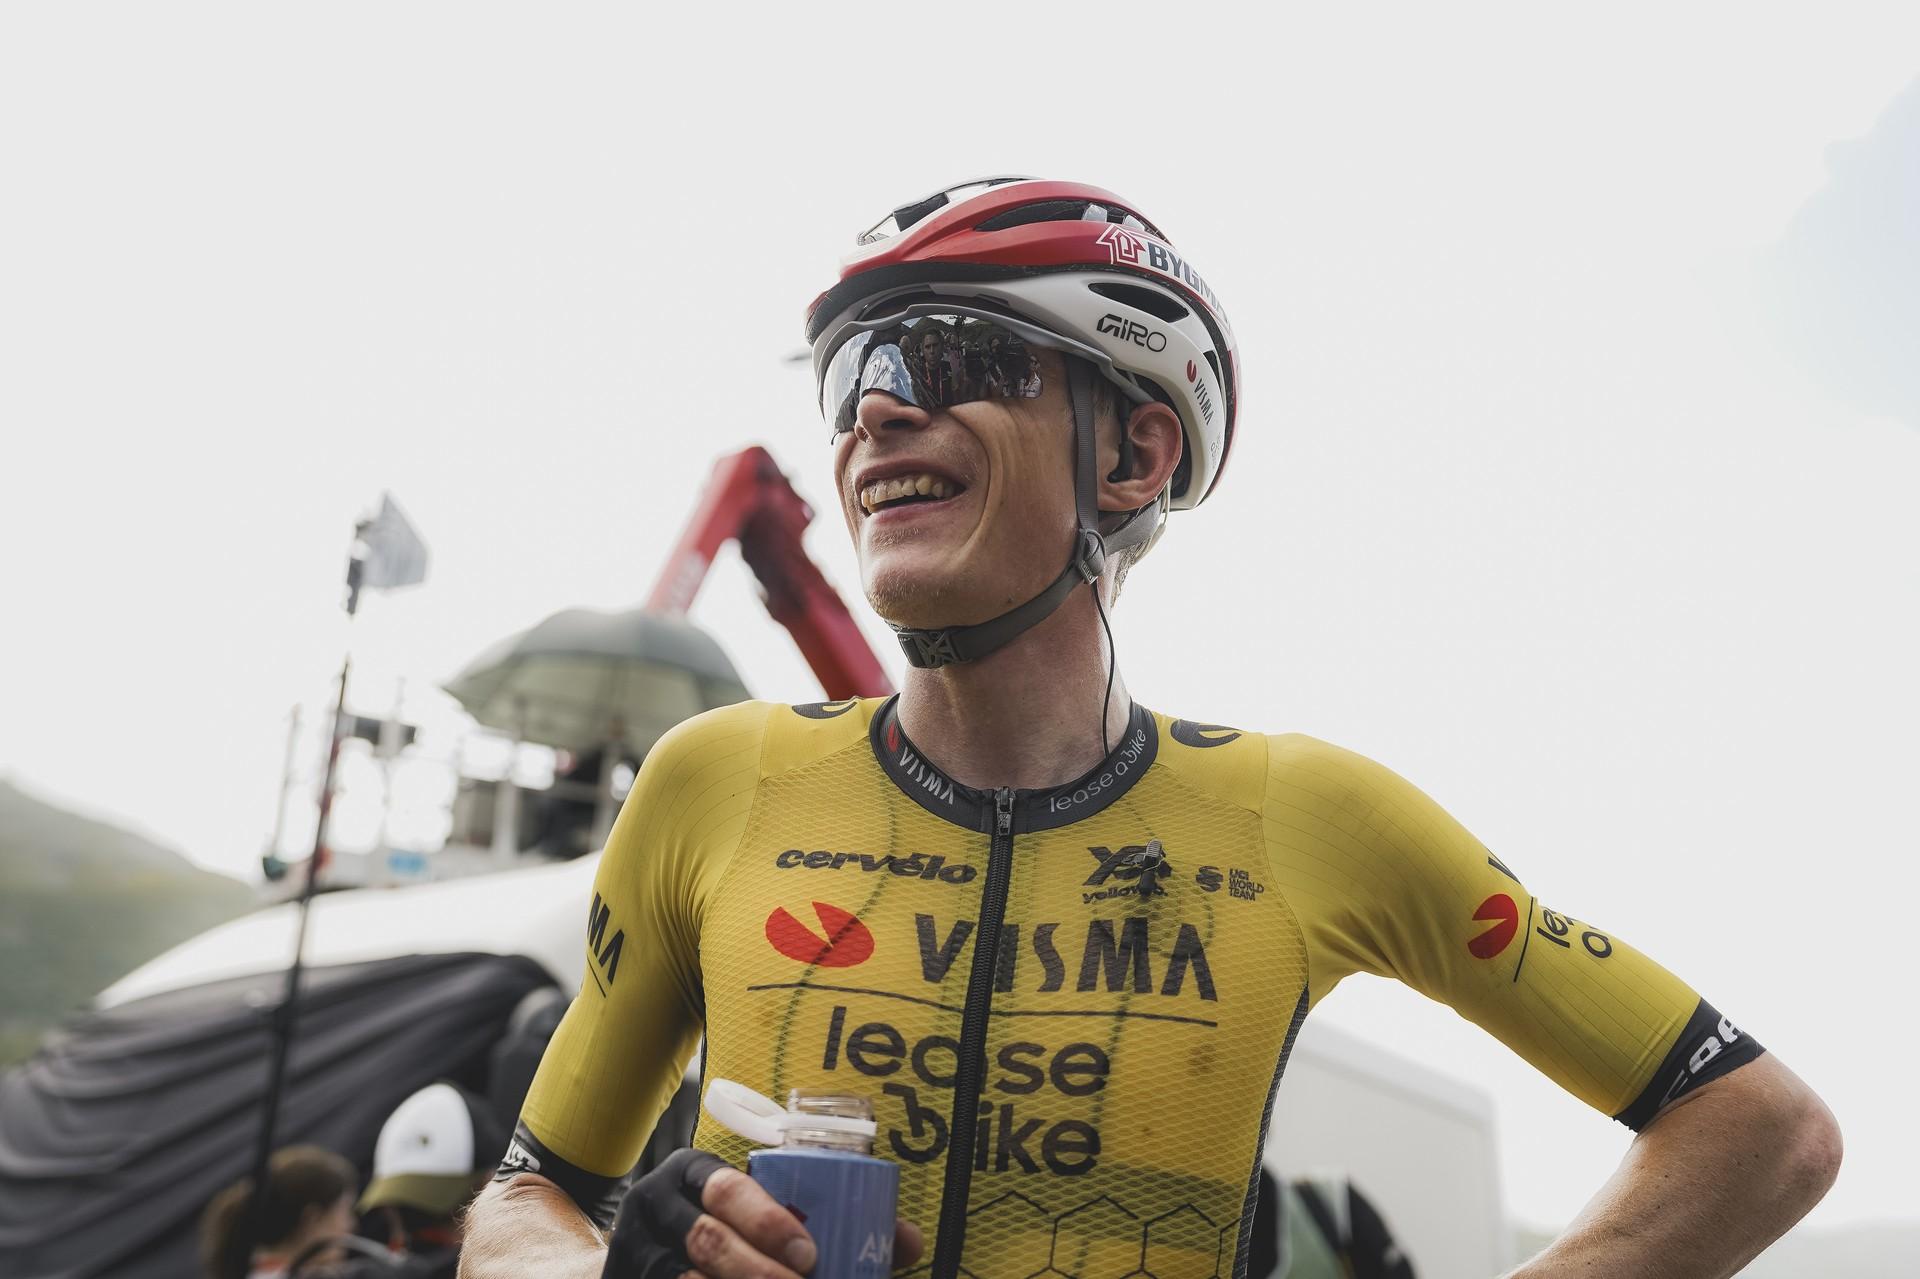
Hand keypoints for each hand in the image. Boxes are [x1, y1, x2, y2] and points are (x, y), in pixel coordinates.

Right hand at [601, 1148, 924, 1277]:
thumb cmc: (722, 1233)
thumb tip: (907, 1242)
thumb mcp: (759, 1214)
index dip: (768, 1222)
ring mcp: (636, 1253)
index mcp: (692, 1172)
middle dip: (759, 1271)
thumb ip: (826, 1220)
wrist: (645, 1261)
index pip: (727, 1188)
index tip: (809, 1254)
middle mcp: (656, 1205)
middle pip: (708, 1241)